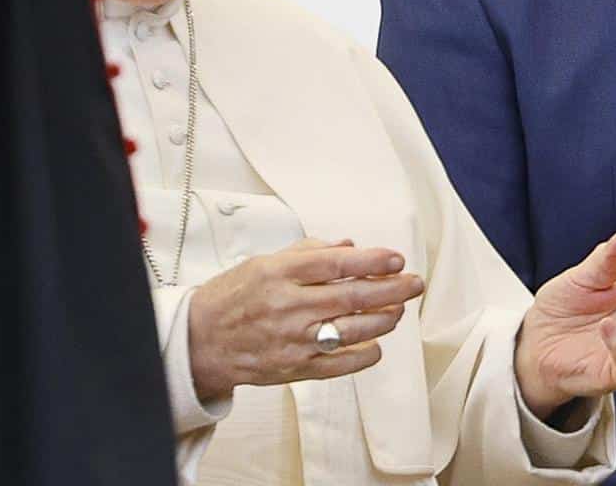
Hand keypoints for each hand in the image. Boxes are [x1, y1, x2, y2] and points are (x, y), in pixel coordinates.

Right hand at [185, 239, 424, 404]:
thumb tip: (351, 247)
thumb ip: (311, 252)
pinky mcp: (294, 368)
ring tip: (398, 310)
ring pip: (352, 330)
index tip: (397, 258)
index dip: (373, 260)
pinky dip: (364, 355)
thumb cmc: (235, 296)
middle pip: (352, 296)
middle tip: (414, 283)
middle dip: (392, 289)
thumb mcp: (266, 261)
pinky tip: (377, 344)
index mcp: (280, 273)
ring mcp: (292, 340)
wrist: (201, 340)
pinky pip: (339, 364)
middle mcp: (288, 306)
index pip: (337, 264)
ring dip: (383, 319)